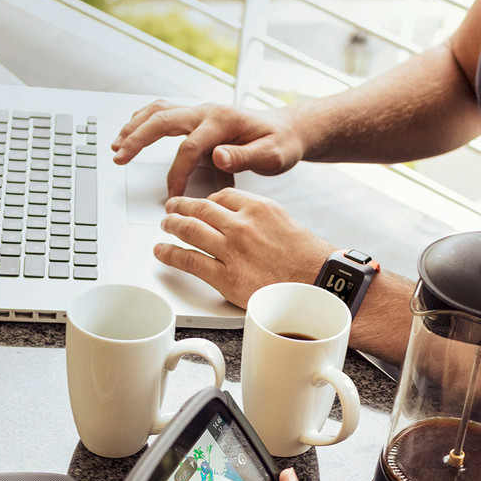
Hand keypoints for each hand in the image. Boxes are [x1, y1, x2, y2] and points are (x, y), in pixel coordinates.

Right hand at [111, 100, 304, 195]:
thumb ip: (245, 157)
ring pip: (159, 111)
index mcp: (224, 121)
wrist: (289, 130)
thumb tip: (218, 156)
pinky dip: (144, 121)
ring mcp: (201, 112)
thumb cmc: (281, 144)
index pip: (190, 148)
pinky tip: (132, 132)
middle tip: (119, 156)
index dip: (177, 174)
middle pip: (163, 120)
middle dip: (137, 138)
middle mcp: (208, 112)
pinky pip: (164, 113)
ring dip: (135, 127)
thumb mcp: (273, 155)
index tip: (173, 198)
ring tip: (116, 145)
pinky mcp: (197, 118)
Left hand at [154, 188, 336, 308]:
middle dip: (182, 207)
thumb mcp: (285, 223)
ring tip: (164, 225)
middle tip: (172, 208)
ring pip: (190, 230)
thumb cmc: (308, 259)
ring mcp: (231, 250)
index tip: (200, 203)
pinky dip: (170, 254)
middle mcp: (242, 225)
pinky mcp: (225, 276)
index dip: (206, 200)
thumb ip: (260, 217)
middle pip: (200, 209)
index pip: (222, 196)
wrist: (319, 284)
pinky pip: (189, 260)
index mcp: (258, 208)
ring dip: (172, 225)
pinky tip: (162, 251)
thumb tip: (243, 219)